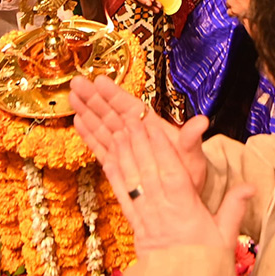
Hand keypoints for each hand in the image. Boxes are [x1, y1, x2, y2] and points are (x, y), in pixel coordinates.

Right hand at [71, 75, 207, 194]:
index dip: (114, 94)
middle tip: (76, 83)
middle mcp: (135, 134)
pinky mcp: (119, 163)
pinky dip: (89, 136)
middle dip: (93, 98)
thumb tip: (203, 122)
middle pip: (110, 113)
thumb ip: (192, 138)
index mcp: (151, 127)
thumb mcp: (192, 154)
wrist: (183, 196)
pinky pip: (101, 147)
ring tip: (71, 98)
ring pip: (102, 127)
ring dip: (87, 113)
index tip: (99, 79)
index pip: (129, 106)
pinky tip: (77, 123)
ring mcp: (126, 147)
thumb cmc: (190, 172)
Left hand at [95, 96, 251, 256]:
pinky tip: (108, 158)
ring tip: (117, 130)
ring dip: (123, 153)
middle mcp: (162, 209)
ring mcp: (145, 216)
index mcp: (185, 209)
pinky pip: (122, 195)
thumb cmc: (204, 263)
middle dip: (139, 142)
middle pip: (148, 170)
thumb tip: (250, 186)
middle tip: (130, 117)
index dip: (161, 148)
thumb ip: (234, 208)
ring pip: (132, 179)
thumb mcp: (225, 238)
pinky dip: (115, 175)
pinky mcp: (134, 224)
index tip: (154, 126)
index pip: (172, 172)